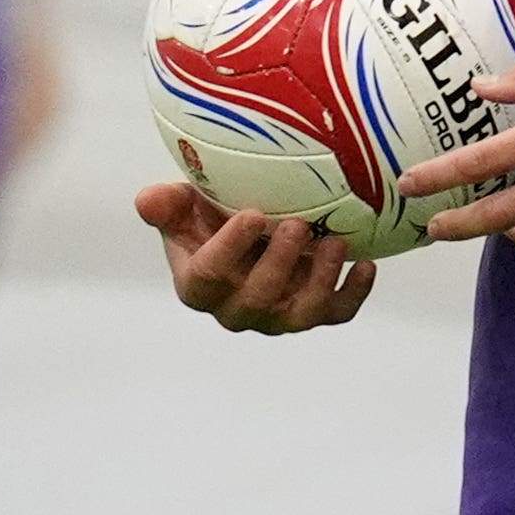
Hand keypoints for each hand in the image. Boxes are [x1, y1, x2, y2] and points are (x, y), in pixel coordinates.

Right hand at [135, 184, 377, 333]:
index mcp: (200, 286)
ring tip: (334, 243)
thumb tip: (148, 199)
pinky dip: (354, 294)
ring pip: (299, 314)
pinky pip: (337, 314)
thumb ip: (167, 206)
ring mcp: (277, 314)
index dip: (229, 249)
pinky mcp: (314, 311)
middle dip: (278, 265)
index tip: (251, 214)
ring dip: (320, 281)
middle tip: (296, 226)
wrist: (252, 231)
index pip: (208, 277)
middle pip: (255, 300)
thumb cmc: (213, 220)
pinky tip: (366, 266)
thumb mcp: (186, 208)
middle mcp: (237, 308)